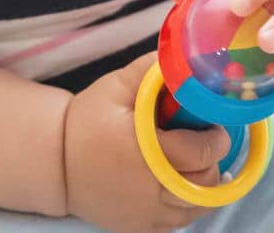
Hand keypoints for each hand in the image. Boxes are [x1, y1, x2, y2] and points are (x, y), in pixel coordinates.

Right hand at [63, 51, 231, 232]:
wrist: (56, 163)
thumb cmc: (86, 122)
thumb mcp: (115, 86)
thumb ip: (151, 70)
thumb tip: (183, 58)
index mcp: (147, 152)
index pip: (202, 153)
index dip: (216, 138)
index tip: (214, 126)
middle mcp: (149, 190)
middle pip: (204, 184)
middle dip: (212, 161)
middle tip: (204, 143)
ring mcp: (145, 215)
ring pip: (196, 209)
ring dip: (204, 186)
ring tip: (196, 165)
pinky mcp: (139, 228)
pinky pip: (178, 224)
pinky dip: (188, 207)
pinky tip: (182, 186)